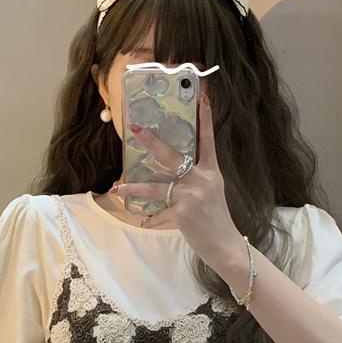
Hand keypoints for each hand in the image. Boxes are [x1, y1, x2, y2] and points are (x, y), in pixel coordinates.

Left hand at [112, 92, 241, 267]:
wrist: (225, 245)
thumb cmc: (216, 222)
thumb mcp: (210, 196)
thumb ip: (192, 185)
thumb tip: (167, 186)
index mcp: (211, 172)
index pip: (208, 141)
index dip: (206, 119)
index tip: (203, 97)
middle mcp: (201, 179)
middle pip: (172, 155)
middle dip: (151, 141)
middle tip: (135, 129)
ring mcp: (192, 194)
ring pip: (155, 187)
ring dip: (133, 189)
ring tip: (116, 190)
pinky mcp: (183, 211)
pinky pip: (160, 213)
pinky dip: (152, 220)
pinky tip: (144, 223)